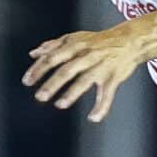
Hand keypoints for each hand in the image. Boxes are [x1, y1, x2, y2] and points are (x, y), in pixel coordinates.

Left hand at [22, 28, 143, 122]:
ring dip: (72, 93)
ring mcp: (101, 66)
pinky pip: (108, 93)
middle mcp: (87, 55)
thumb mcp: (75, 38)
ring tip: (60, 104)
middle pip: (67, 69)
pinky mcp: (114, 77)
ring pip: (85, 80)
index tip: (27, 81)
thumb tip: (34, 53)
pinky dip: (102, 107)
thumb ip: (54, 45)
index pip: (53, 57)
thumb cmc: (99, 41)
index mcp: (75, 46)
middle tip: (39, 96)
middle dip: (52, 83)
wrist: (129, 40)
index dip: (39, 69)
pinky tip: (93, 118)